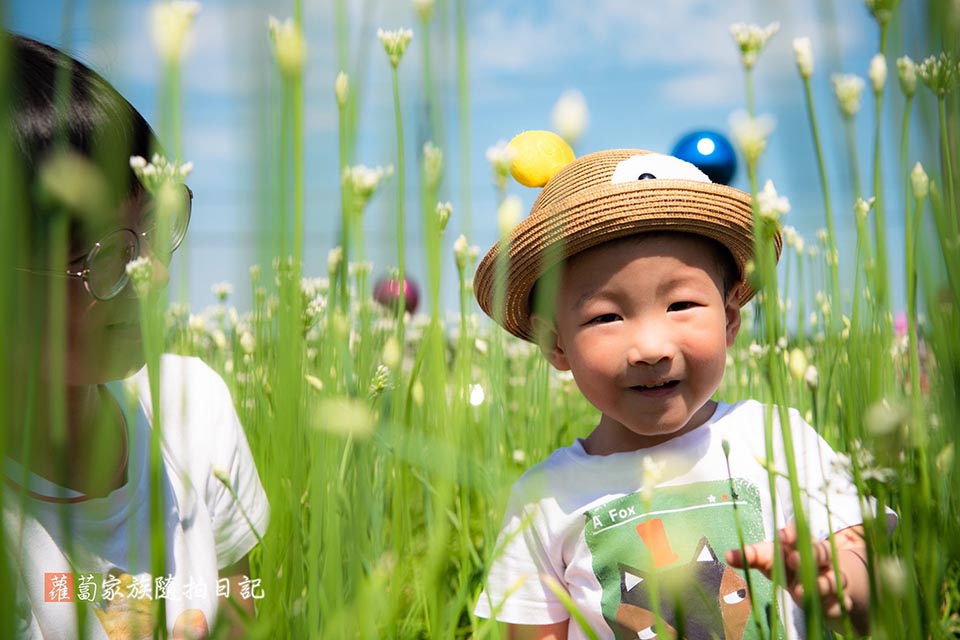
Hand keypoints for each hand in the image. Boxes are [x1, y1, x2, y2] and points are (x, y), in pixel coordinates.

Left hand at [725, 524, 868, 634]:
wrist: (827, 588)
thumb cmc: (791, 568)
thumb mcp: (772, 560)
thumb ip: (752, 556)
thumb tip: (728, 555)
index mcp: (803, 544)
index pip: (801, 532)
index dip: (792, 533)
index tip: (781, 536)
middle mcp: (822, 560)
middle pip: (821, 552)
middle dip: (807, 555)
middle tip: (792, 559)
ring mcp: (834, 580)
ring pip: (833, 579)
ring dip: (819, 584)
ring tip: (800, 591)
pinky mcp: (841, 602)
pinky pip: (841, 604)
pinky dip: (834, 606)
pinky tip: (827, 609)